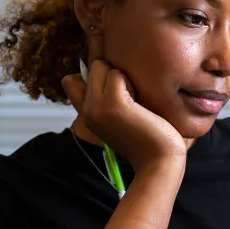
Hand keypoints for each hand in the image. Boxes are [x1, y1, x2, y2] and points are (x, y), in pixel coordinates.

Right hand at [62, 57, 185, 172]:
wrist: (159, 162)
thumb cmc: (149, 139)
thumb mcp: (120, 118)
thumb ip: (107, 99)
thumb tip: (108, 69)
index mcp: (86, 115)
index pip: (70, 81)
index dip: (93, 76)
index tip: (115, 88)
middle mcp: (87, 110)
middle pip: (93, 67)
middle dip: (114, 73)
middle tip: (132, 97)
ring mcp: (97, 106)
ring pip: (103, 66)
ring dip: (123, 77)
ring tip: (137, 101)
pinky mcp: (113, 103)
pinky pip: (117, 74)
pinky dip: (132, 82)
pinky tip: (141, 104)